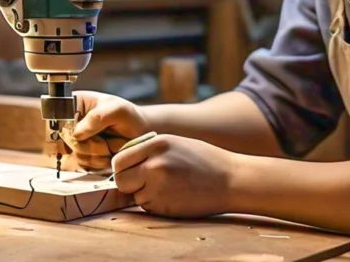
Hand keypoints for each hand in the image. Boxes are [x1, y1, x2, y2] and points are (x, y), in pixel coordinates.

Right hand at [64, 91, 150, 170]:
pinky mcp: (82, 155)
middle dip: (86, 145)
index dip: (68, 130)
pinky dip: (96, 163)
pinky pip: (81, 164)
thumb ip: (98, 117)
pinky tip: (107, 156)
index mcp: (74, 104)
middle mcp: (71, 122)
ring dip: (94, 155)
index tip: (82, 135)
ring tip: (109, 147)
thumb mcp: (118, 110)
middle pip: (63, 140)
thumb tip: (77, 133)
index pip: (57, 118)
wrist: (141, 135)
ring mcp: (75, 140)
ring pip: (74, 154)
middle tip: (104, 142)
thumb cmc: (130, 117)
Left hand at [111, 134, 236, 217]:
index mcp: (156, 145)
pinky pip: (147, 206)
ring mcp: (159, 187)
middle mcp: (154, 165)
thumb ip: (148, 150)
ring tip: (167, 187)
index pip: (119, 160)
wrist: (230, 180)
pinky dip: (155, 204)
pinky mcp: (165, 206)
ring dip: (144, 194)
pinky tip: (174, 195)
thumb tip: (122, 162)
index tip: (130, 170)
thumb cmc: (203, 160)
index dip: (122, 167)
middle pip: (120, 180)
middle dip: (127, 183)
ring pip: (134, 195)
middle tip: (142, 182)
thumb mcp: (173, 143)